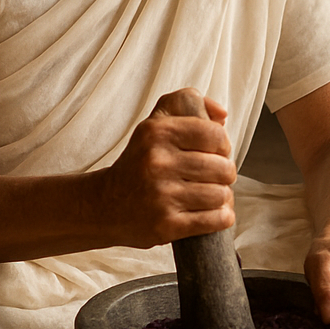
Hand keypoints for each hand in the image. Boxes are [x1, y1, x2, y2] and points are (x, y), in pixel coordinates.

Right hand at [98, 88, 236, 248]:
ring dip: (221, 197)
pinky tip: (209, 212)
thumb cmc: (139, 162)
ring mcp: (162, 196)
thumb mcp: (154, 123)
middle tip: (210, 177)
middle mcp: (158, 162)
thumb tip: (222, 114)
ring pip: (222, 195)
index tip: (213, 153)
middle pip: (223, 168)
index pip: (216, 136)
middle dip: (224, 174)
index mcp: (157, 132)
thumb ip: (185, 103)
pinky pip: (216, 219)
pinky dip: (221, 217)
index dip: (222, 145)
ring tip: (206, 195)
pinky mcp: (167, 225)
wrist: (105, 205)